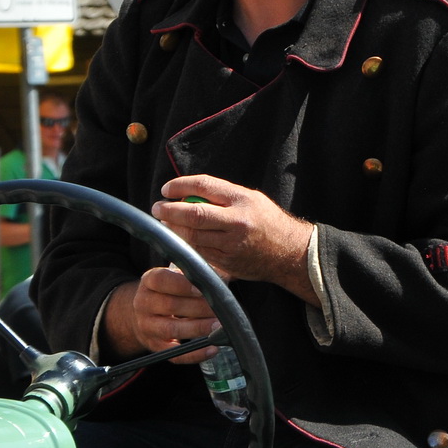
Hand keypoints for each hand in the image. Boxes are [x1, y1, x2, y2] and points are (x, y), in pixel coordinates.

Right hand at [104, 265, 221, 362]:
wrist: (145, 313)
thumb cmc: (171, 290)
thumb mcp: (178, 276)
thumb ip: (199, 274)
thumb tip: (226, 275)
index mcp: (149, 281)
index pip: (160, 280)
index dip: (182, 284)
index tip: (202, 288)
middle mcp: (143, 303)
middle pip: (170, 305)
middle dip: (199, 307)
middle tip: (221, 309)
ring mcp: (146, 326)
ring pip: (171, 329)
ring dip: (197, 329)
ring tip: (218, 327)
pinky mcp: (154, 346)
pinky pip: (174, 354)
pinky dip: (194, 354)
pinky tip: (212, 349)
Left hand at [153, 175, 316, 306]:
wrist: (289, 253)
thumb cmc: (268, 222)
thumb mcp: (251, 199)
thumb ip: (222, 196)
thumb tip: (187, 194)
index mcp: (243, 200)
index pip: (204, 186)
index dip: (181, 186)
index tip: (167, 189)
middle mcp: (237, 222)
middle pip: (194, 214)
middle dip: (169, 210)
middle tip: (158, 208)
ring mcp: (231, 244)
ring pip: (192, 236)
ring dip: (174, 229)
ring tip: (167, 223)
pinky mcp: (227, 262)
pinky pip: (198, 252)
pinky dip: (186, 244)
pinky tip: (182, 239)